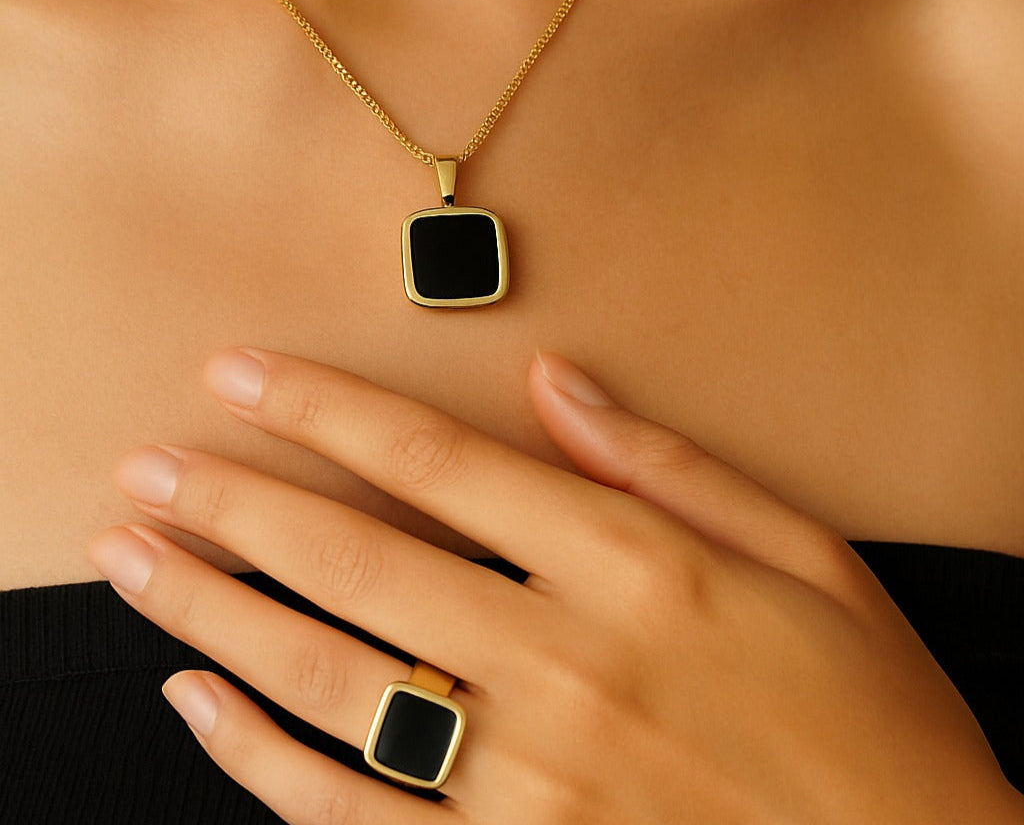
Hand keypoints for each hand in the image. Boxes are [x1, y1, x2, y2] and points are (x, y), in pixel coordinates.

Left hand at [87, 348, 1021, 823]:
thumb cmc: (871, 721)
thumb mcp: (808, 558)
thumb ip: (669, 462)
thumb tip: (557, 383)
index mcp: (636, 568)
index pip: (436, 460)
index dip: (325, 410)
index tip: (243, 375)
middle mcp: (564, 665)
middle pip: (357, 560)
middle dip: (235, 502)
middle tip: (148, 465)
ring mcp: (528, 783)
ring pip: (331, 680)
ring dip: (216, 614)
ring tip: (135, 562)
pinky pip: (354, 815)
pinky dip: (261, 759)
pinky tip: (197, 706)